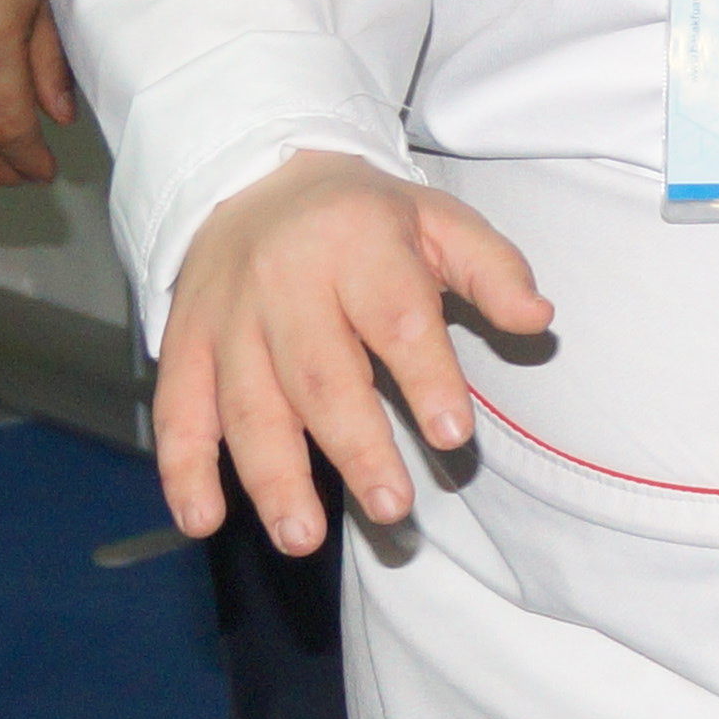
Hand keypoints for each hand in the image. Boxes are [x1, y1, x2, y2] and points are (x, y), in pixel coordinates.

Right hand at [153, 150, 549, 556]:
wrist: (254, 180)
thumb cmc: (364, 218)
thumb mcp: (440, 220)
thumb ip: (493, 270)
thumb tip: (539, 320)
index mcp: (358, 245)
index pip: (397, 317)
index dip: (427, 377)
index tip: (455, 436)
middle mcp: (284, 282)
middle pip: (320, 374)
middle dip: (355, 448)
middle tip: (392, 509)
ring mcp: (227, 319)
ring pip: (247, 405)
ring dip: (272, 478)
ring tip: (303, 537)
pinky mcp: (182, 347)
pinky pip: (178, 412)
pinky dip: (184, 471)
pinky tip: (204, 520)